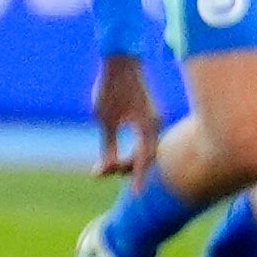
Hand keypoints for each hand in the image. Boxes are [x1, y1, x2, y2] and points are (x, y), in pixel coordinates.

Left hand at [91, 53, 160, 180]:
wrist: (119, 61)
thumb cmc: (111, 87)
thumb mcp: (104, 118)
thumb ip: (108, 143)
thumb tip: (107, 167)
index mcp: (148, 125)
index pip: (145, 158)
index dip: (139, 177)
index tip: (135, 195)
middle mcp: (154, 124)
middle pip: (145, 156)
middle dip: (126, 167)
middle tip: (101, 171)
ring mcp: (152, 119)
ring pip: (145, 149)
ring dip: (128, 160)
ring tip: (106, 167)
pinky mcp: (147, 115)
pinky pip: (143, 140)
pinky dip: (132, 150)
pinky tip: (118, 157)